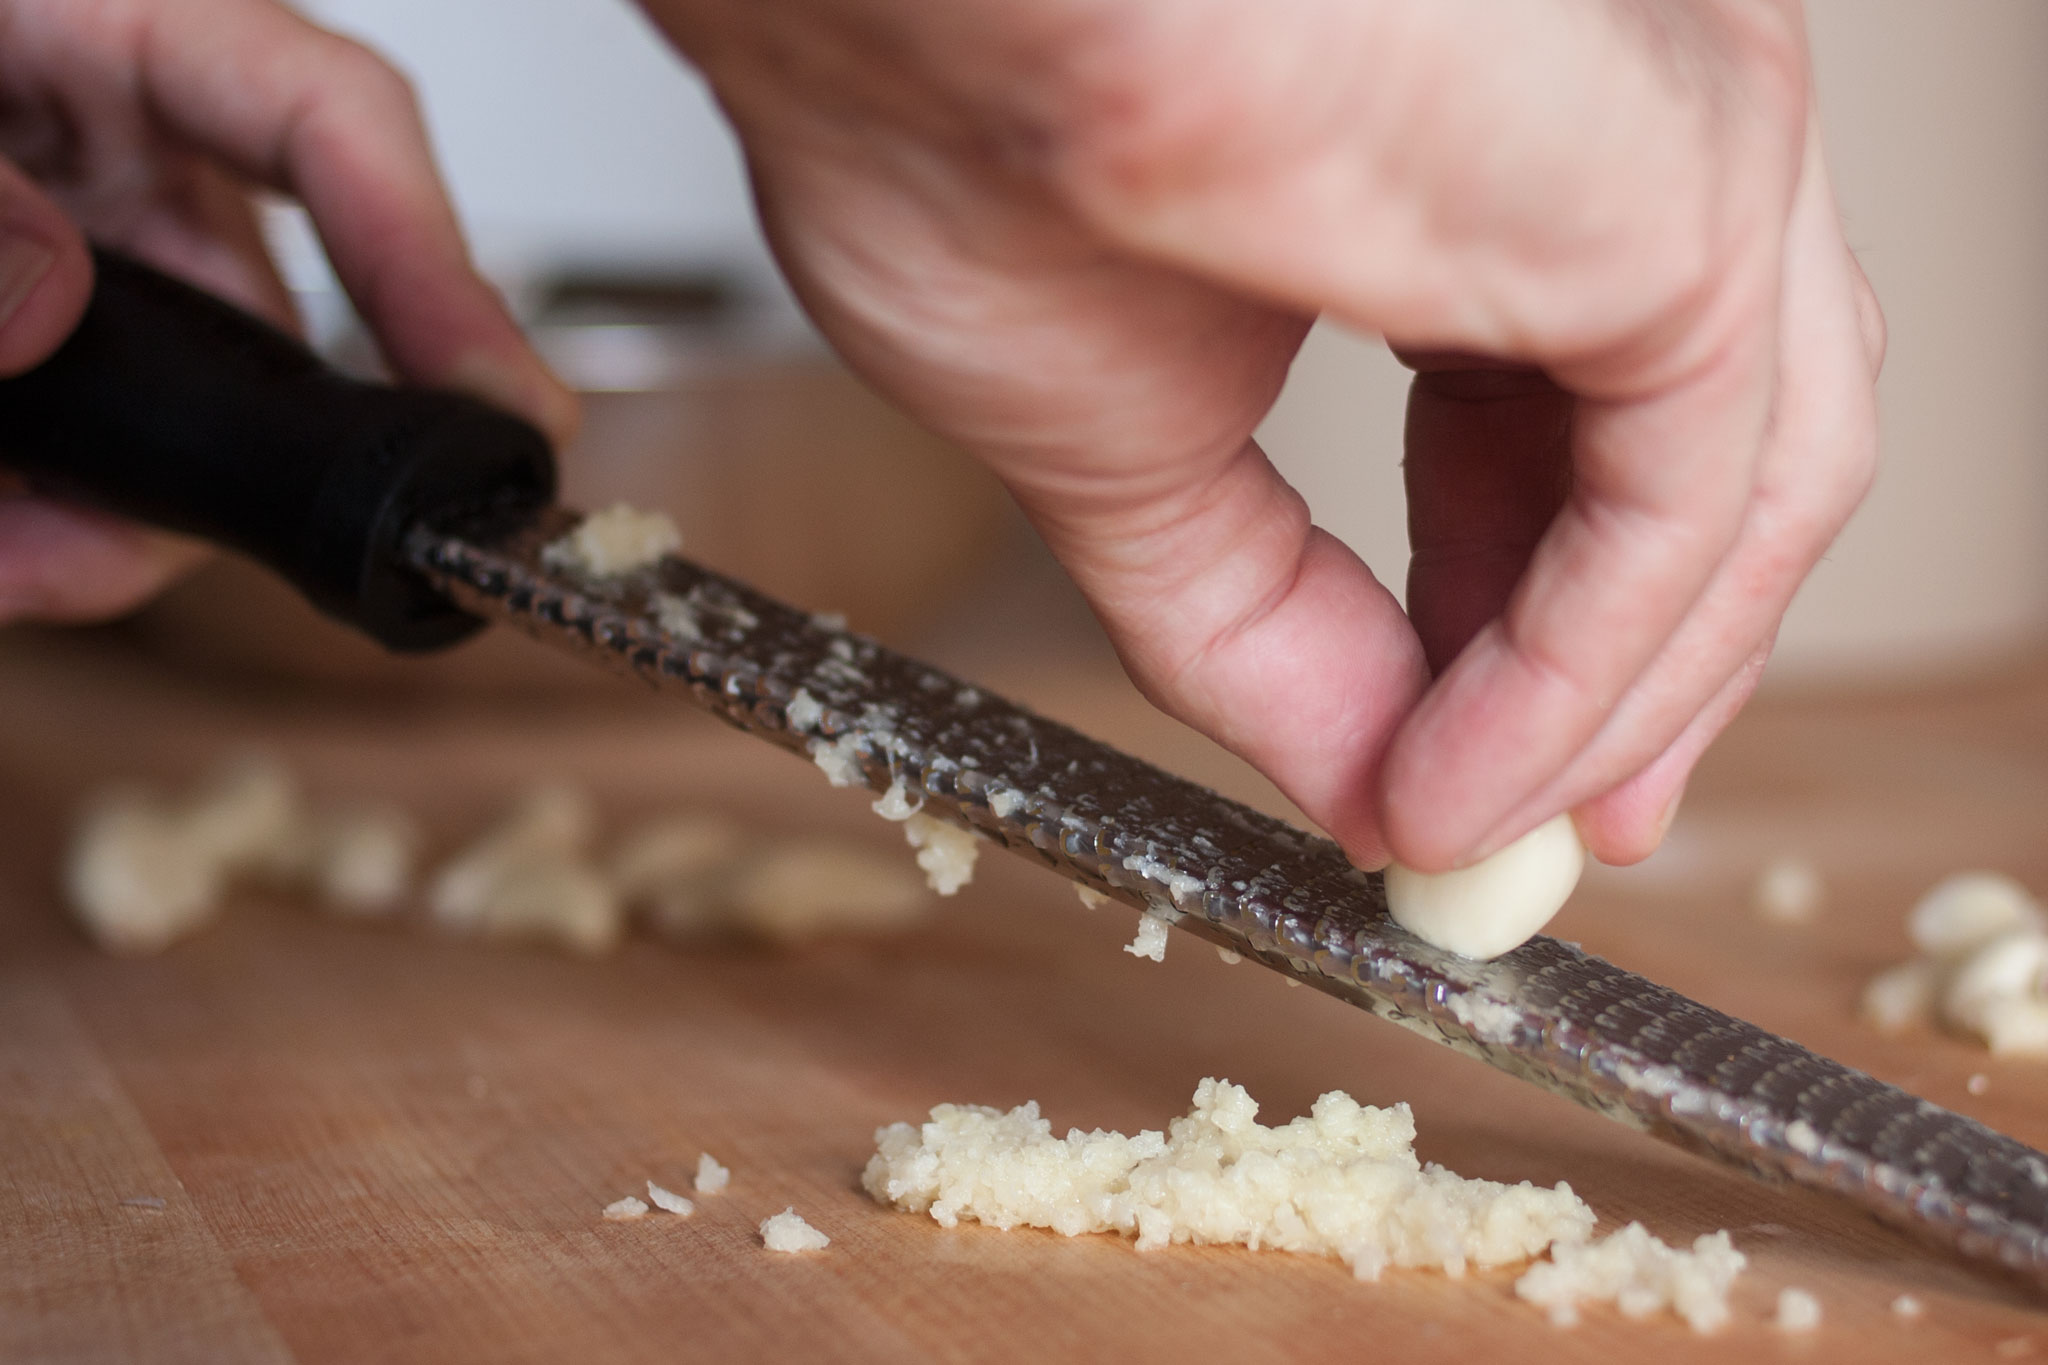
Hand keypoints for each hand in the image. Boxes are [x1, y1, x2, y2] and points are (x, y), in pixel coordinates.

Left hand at [0, 0, 574, 624]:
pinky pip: (84, 442)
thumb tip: (50, 293)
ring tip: (3, 558)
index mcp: (99, 13)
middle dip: (210, 457)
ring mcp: (82, 237)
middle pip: (257, 308)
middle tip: (107, 552)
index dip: (436, 266)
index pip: (329, 122)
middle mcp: (116, 133)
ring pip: (166, 408)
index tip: (499, 409)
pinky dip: (39, 518)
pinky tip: (1, 546)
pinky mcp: (42, 330)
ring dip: (92, 513)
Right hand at [643, 0, 1883, 870]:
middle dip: (1639, 665)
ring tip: (1497, 826)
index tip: (1492, 766)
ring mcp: (1658, 151)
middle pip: (1715, 447)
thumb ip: (1261, 626)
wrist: (913, 6)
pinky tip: (1469, 782)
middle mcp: (1603, 135)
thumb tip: (1369, 787)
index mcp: (1484, 162)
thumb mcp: (1128, 458)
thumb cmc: (953, 123)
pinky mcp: (1678, 196)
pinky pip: (1689, 502)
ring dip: (1620, 693)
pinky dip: (1583, 674)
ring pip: (1746, 480)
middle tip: (1557, 822)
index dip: (1555, 610)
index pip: (1591, 413)